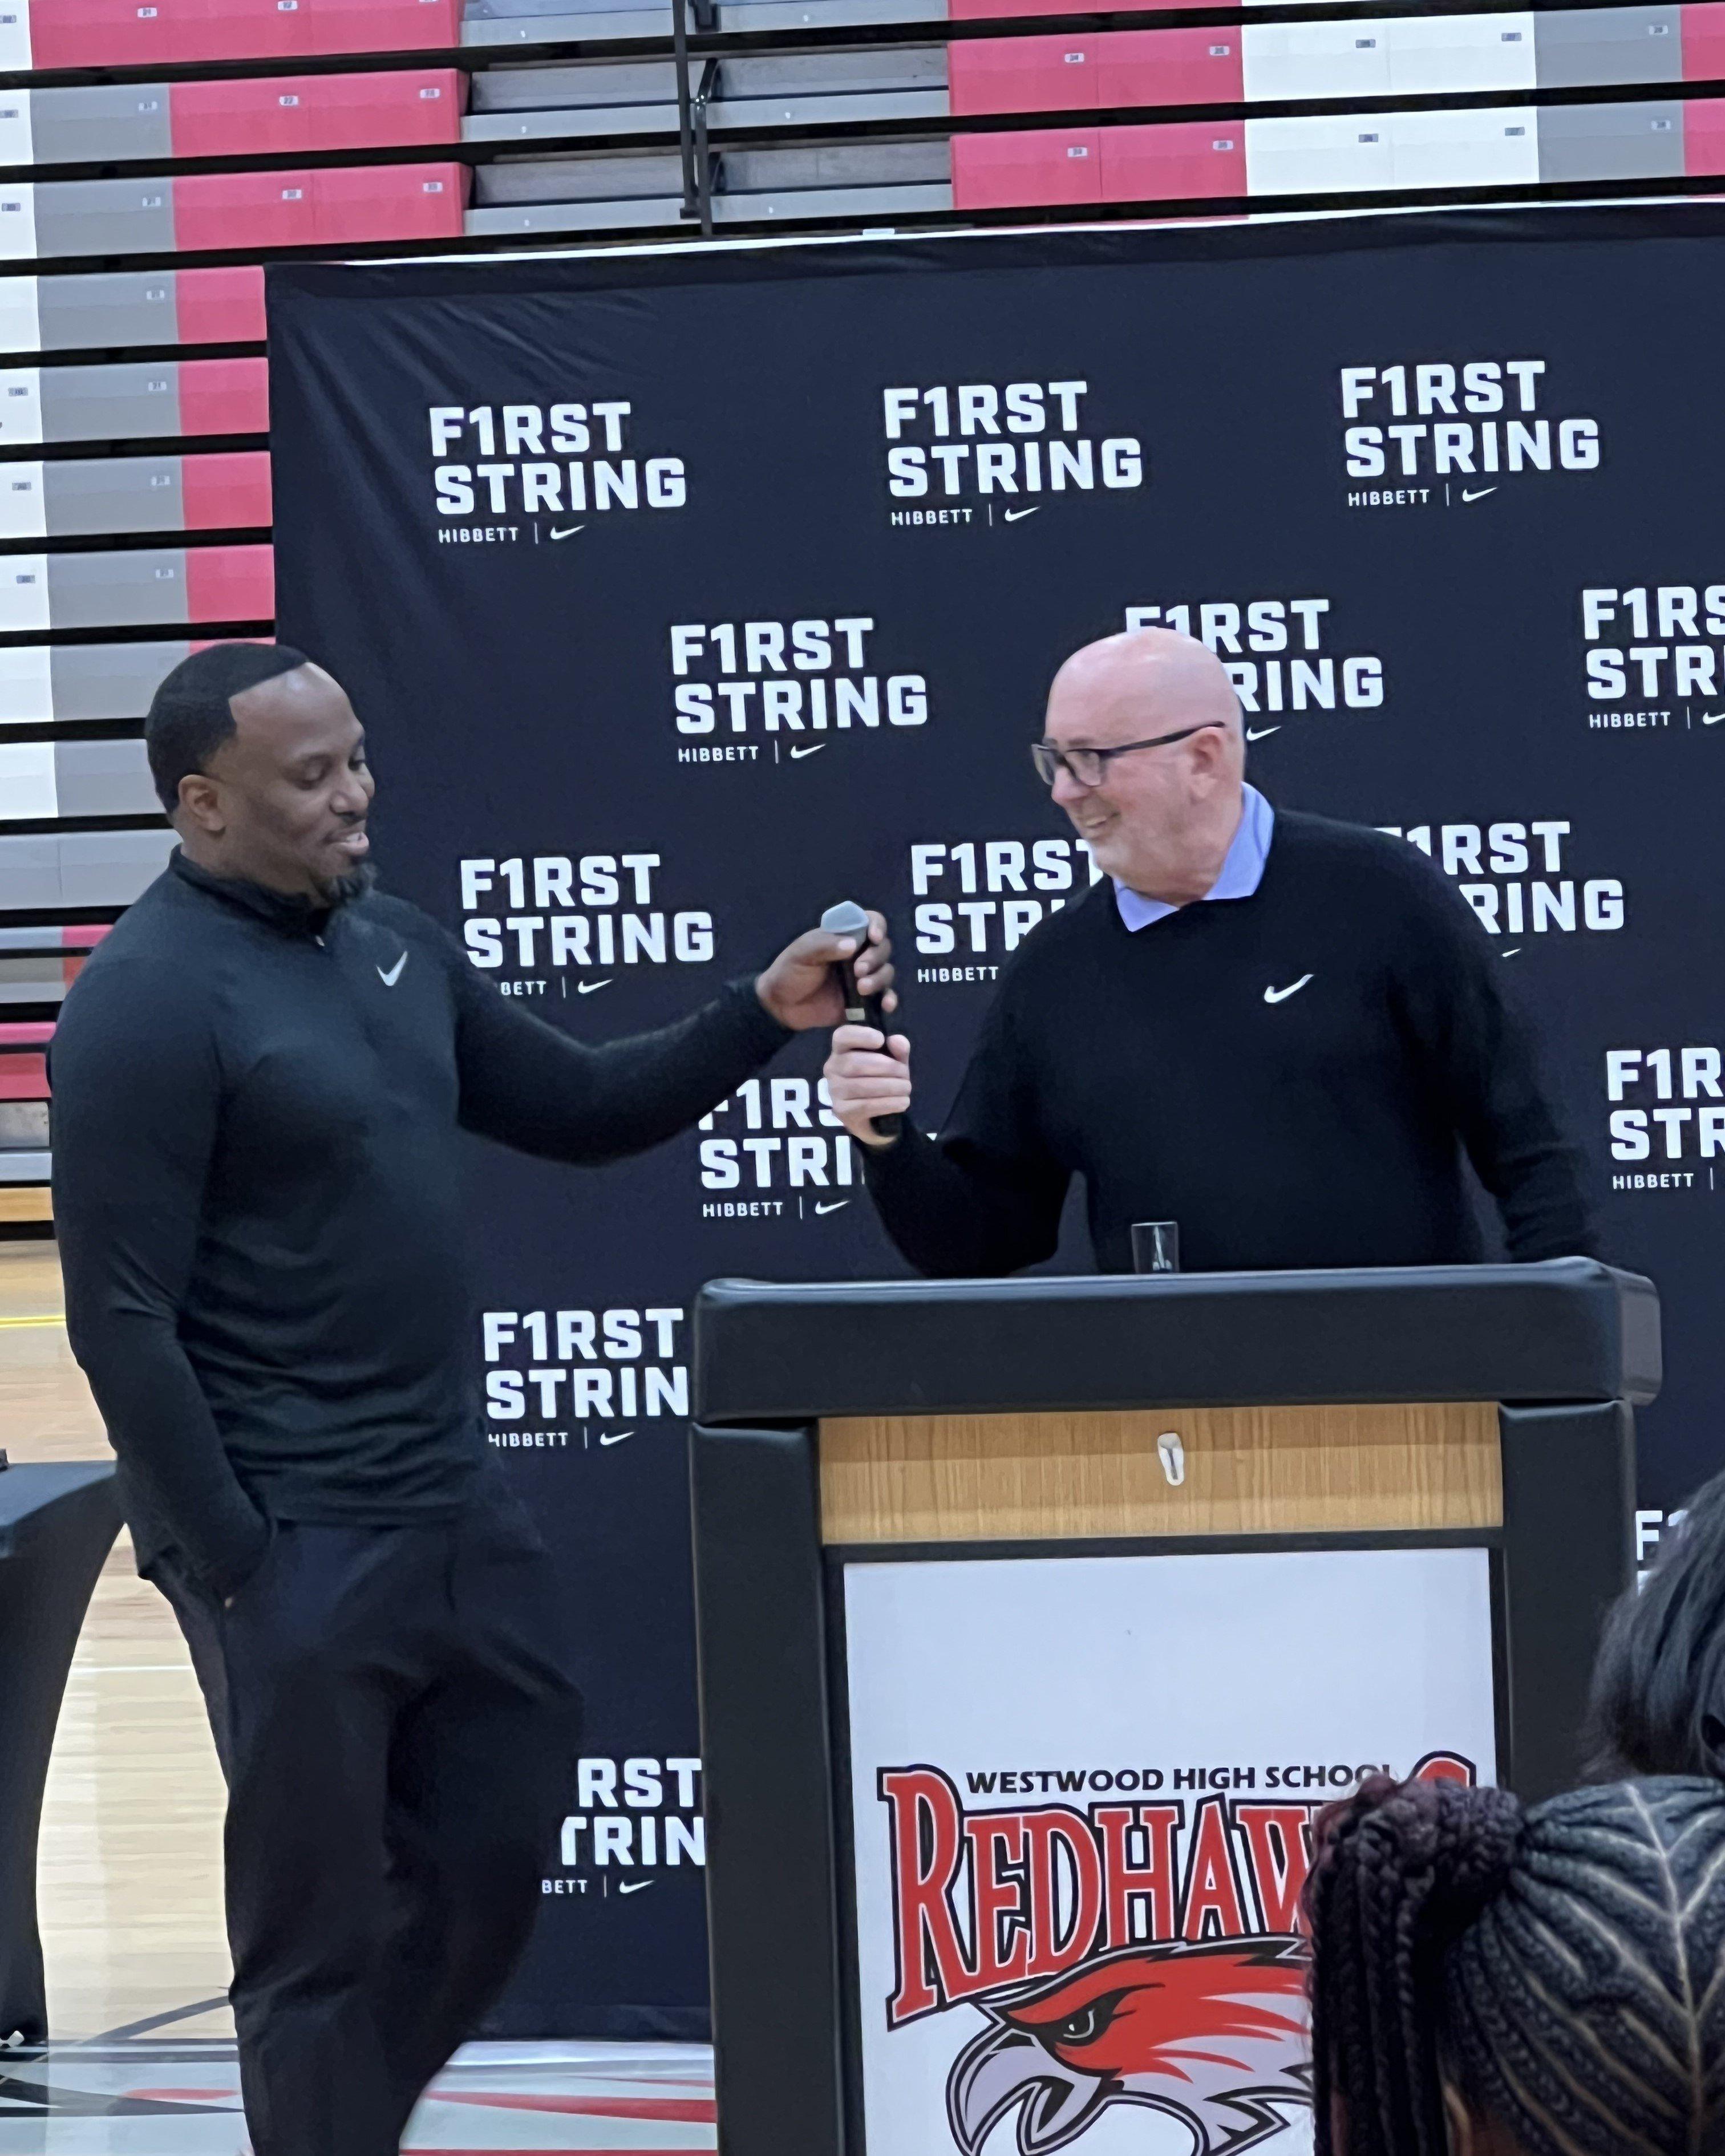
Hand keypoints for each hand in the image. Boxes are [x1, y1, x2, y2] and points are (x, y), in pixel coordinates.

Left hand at [756, 911, 895, 1032]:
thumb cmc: (789, 972)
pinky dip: (889, 999)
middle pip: (882, 948)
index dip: (877, 926)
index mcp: (843, 936)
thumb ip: (824, 945)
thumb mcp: (801, 953)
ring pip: (886, 971)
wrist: (780, 1007)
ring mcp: (862, 977)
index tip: (873, 937)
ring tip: (862, 988)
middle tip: (858, 970)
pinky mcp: (864, 1000)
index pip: (870, 921)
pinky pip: (885, 997)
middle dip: (875, 957)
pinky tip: (885, 1005)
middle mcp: (857, 954)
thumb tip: (853, 944)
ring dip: (879, 978)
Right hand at [824, 1023, 910, 1147]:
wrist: (874, 1116)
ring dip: (891, 1087)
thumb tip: (897, 1040)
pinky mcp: (841, 1111)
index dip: (861, 1035)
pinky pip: (866, 1105)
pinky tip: (902, 1102)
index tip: (881, 1040)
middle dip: (887, 1068)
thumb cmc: (881, 1080)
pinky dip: (889, 1103)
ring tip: (906, 1089)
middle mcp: (832, 1068)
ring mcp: (835, 1091)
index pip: (842, 1036)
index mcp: (842, 1049)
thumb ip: (898, 1050)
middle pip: (856, 1063)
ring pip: (862, 1086)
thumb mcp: (893, 1062)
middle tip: (906, 1075)